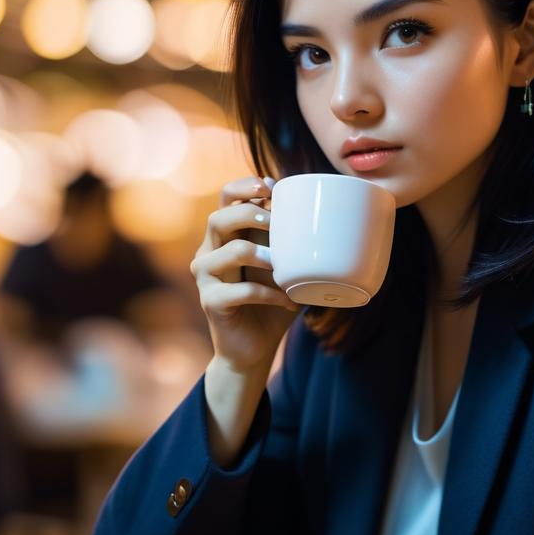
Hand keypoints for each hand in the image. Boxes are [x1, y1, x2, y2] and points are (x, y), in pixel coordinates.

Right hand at [190, 176, 299, 374]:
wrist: (254, 348)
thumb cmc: (271, 302)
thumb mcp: (284, 267)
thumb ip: (292, 242)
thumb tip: (328, 216)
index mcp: (224, 237)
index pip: (225, 199)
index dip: (244, 187)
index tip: (270, 186)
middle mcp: (209, 252)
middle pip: (218, 218)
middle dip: (250, 213)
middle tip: (276, 221)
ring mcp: (206, 278)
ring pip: (228, 251)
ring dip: (261, 253)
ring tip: (282, 264)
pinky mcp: (211, 302)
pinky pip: (241, 291)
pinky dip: (270, 295)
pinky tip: (290, 302)